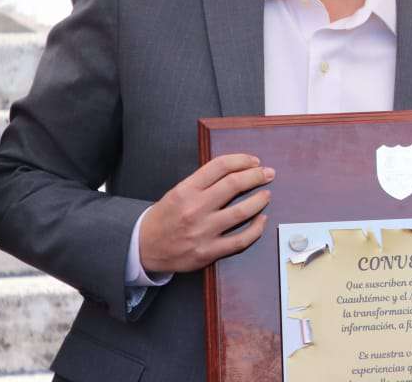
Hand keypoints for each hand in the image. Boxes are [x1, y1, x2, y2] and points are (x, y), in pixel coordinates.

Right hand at [139, 154, 273, 273]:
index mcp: (185, 190)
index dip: (242, 160)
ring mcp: (202, 231)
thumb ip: (203, 181)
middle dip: (256, 176)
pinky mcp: (208, 252)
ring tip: (266, 194)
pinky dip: (256, 229)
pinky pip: (240, 240)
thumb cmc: (164, 217)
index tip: (254, 161)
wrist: (143, 248)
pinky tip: (261, 220)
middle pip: (234, 185)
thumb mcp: (177, 192)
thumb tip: (237, 170)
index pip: (220, 166)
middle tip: (268, 173)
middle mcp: (194, 209)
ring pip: (241, 212)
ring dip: (259, 200)